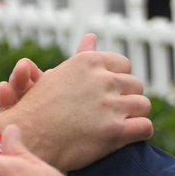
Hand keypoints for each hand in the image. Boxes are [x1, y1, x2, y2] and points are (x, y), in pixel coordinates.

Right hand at [0, 39, 151, 170]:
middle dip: (128, 98)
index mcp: (89, 62)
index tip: (110, 93)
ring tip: (122, 125)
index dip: (119, 81)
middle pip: (136, 85)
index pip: (124, 65)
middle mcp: (102, 80)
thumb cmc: (40, 108)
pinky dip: (140, 133)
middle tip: (115, 112)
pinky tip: (129, 137)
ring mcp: (109, 105)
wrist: (29, 139)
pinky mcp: (115, 130)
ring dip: (135, 115)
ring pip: (143, 105)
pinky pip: (145, 127)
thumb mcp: (59, 75)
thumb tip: (92, 36)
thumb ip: (82, 56)